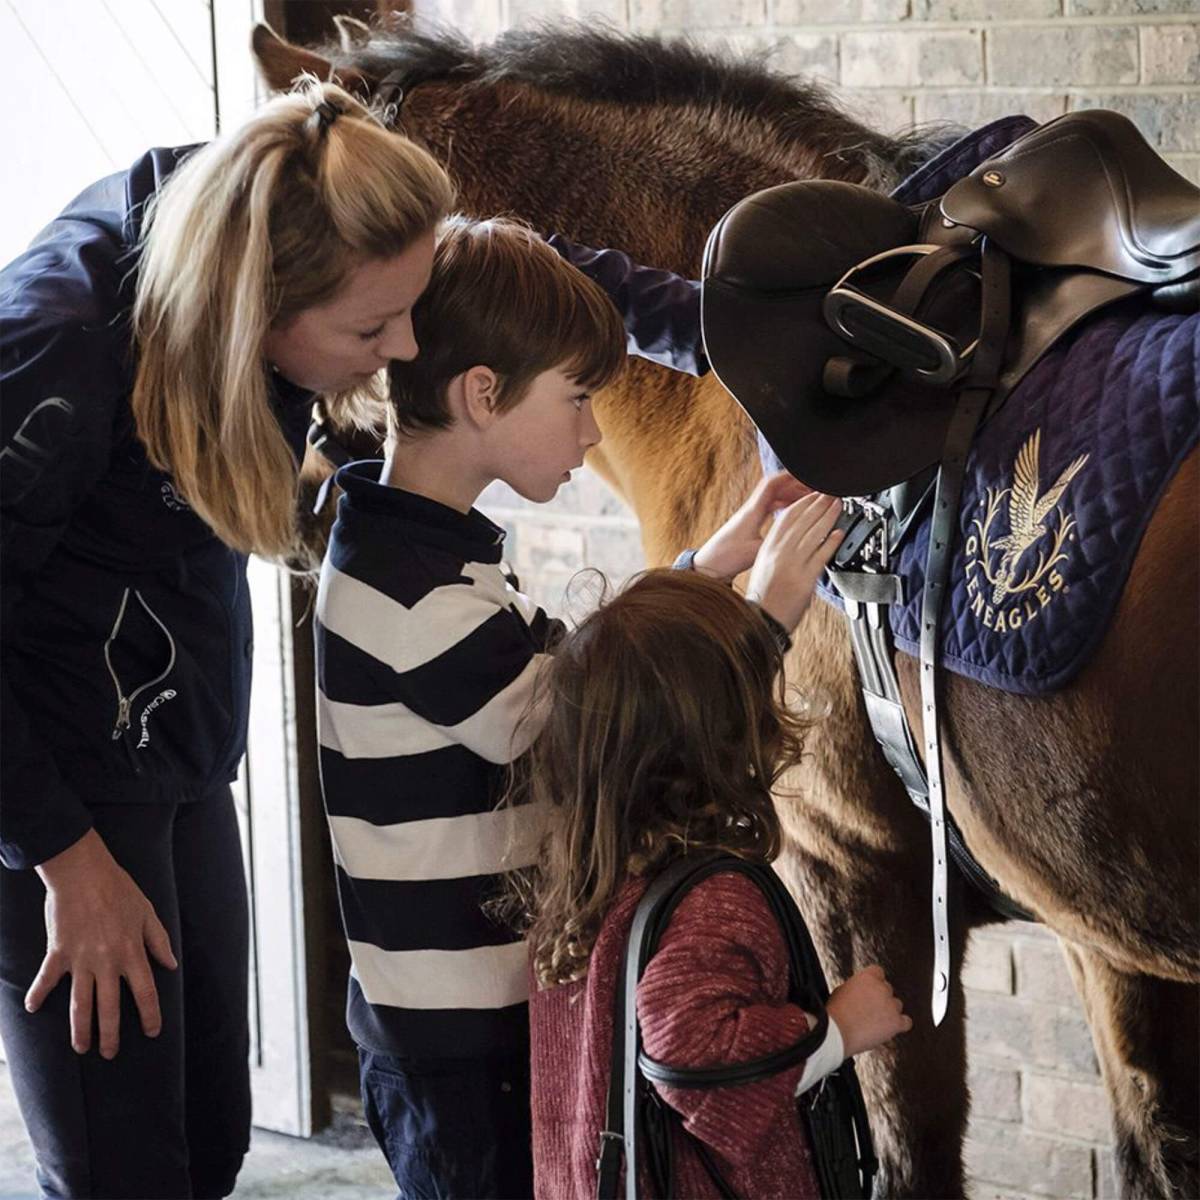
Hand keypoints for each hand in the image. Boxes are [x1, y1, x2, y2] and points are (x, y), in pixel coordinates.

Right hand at [29, 828, 176, 1057]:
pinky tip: (32, 1009)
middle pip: (110, 1008)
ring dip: (80, 1029)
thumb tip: (170, 966)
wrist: (84, 873)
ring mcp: (81, 960)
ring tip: (81, 1048)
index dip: (151, 1015)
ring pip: (81, 1003)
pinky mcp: (58, 953)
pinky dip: (38, 994)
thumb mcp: (148, 912)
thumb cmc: (119, 889)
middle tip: (109, 1054)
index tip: (153, 1032)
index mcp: (132, 952)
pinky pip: (47, 979)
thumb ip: (159, 941)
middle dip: (110, 1035)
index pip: (145, 993)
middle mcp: (107, 962)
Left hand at [693, 471, 811, 580]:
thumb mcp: (756, 551)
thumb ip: (777, 541)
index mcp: (752, 511)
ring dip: (790, 496)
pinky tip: (793, 514)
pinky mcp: (749, 524)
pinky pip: (769, 509)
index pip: (772, 484)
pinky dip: (783, 507)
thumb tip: (797, 537)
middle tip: (813, 490)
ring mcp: (749, 516)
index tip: (806, 475)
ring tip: (808, 500)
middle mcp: (750, 510)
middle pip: (775, 488)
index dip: (790, 477)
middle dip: (795, 486)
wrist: (708, 566)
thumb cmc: (727, 558)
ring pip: (773, 498)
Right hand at [744, 492, 843, 631]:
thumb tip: (795, 538)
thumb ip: (778, 551)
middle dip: (818, 504)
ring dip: (828, 516)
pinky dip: (831, 542)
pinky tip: (838, 533)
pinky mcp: (805, 579)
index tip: (813, 495)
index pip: (786, 518)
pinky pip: (821, 556)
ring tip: (838, 506)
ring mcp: (792, 565)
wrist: (761, 620)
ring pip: (813, 534)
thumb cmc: (763, 597)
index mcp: (767, 548)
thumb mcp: (763, 566)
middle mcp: (779, 554)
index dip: (803, 503)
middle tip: (830, 494)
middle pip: (802, 521)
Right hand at [826, 965, 912, 1057]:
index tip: (870, 990)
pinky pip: (906, 1022)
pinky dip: (899, 1024)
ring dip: (888, 1011)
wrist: (836, 1032)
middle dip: (880, 998)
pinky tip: (891, 1028)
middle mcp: (882, 988)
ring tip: (875, 1021)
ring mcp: (890, 1005)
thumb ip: (857, 987)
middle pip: (888, 989)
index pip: (878, 972)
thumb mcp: (842, 990)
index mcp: (868, 977)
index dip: (874, 981)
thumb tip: (862, 992)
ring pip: (896, 1005)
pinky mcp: (896, 1022)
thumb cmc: (835, 1013)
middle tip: (869, 1009)